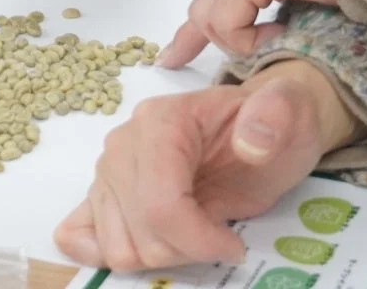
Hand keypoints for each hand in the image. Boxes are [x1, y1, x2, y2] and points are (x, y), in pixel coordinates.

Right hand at [55, 60, 358, 270]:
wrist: (264, 122)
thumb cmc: (274, 120)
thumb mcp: (290, 112)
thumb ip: (274, 116)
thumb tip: (252, 143)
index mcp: (160, 121)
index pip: (161, 204)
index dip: (199, 239)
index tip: (233, 244)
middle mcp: (123, 144)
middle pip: (140, 232)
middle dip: (186, 250)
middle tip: (220, 237)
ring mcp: (108, 171)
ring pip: (117, 247)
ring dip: (162, 255)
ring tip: (195, 235)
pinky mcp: (103, 194)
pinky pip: (77, 233)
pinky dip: (104, 253)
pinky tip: (148, 243)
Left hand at [159, 0, 364, 67]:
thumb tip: (279, 26)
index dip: (198, 23)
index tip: (178, 51)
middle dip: (191, 36)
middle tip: (177, 61)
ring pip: (213, 13)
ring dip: (240, 43)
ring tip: (278, 46)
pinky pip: (229, 18)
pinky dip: (248, 40)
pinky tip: (281, 39)